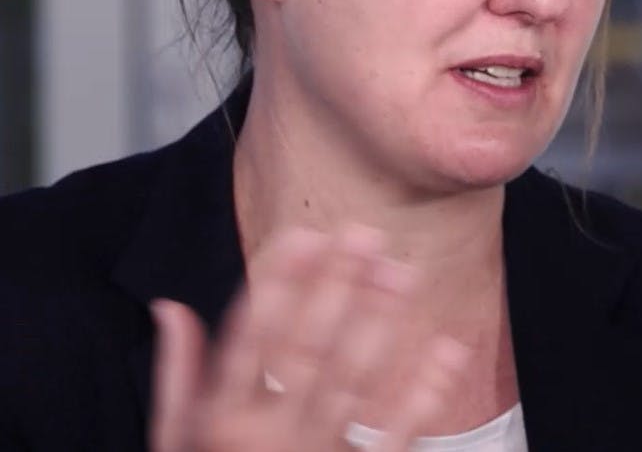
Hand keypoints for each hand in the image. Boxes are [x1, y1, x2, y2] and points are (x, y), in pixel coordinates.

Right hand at [150, 226, 468, 451]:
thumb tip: (171, 308)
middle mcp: (268, 437)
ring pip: (354, 382)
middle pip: (308, 349)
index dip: (278, 283)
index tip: (304, 235)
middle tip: (365, 235)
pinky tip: (446, 348)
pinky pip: (397, 434)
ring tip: (403, 273)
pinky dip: (425, 392)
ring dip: (381, 323)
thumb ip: (177, 376)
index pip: (250, 338)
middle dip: (337, 287)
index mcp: (221, 422)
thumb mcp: (174, 442)